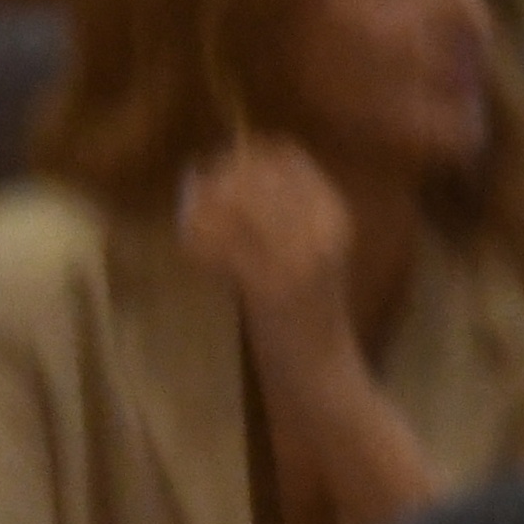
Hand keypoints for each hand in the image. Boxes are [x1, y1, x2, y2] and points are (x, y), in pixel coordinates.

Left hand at [173, 135, 360, 362]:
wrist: (320, 369)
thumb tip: (229, 164)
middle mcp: (321, 227)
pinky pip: (220, 246)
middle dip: (216, 177)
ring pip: (235, 204)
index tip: (217, 166)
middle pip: (257, 174)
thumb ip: (281, 207)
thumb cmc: (304, 309)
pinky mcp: (270, 286)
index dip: (245, 155)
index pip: (287, 156)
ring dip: (202, 207)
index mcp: (333, 212)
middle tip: (193, 190)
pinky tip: (190, 252)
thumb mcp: (306, 246)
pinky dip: (197, 244)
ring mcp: (298, 256)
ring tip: (190, 222)